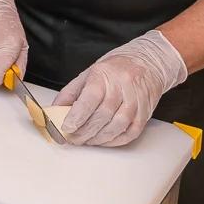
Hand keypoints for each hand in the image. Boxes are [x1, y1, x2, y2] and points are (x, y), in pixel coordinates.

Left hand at [53, 30, 186, 146]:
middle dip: (85, 131)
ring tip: (87, 141)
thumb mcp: (89, 72)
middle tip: (73, 138)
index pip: (90, 98)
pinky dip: (116, 140)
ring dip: (100, 138)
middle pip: (103, 115)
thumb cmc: (116, 67)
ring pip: (117, 125)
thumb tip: (55, 109)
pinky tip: (105, 140)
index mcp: (105, 75)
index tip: (67, 127)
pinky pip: (131, 132)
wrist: (148, 62)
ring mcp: (136, 100)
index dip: (78, 116)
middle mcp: (122, 87)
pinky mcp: (146, 112)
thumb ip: (71, 92)